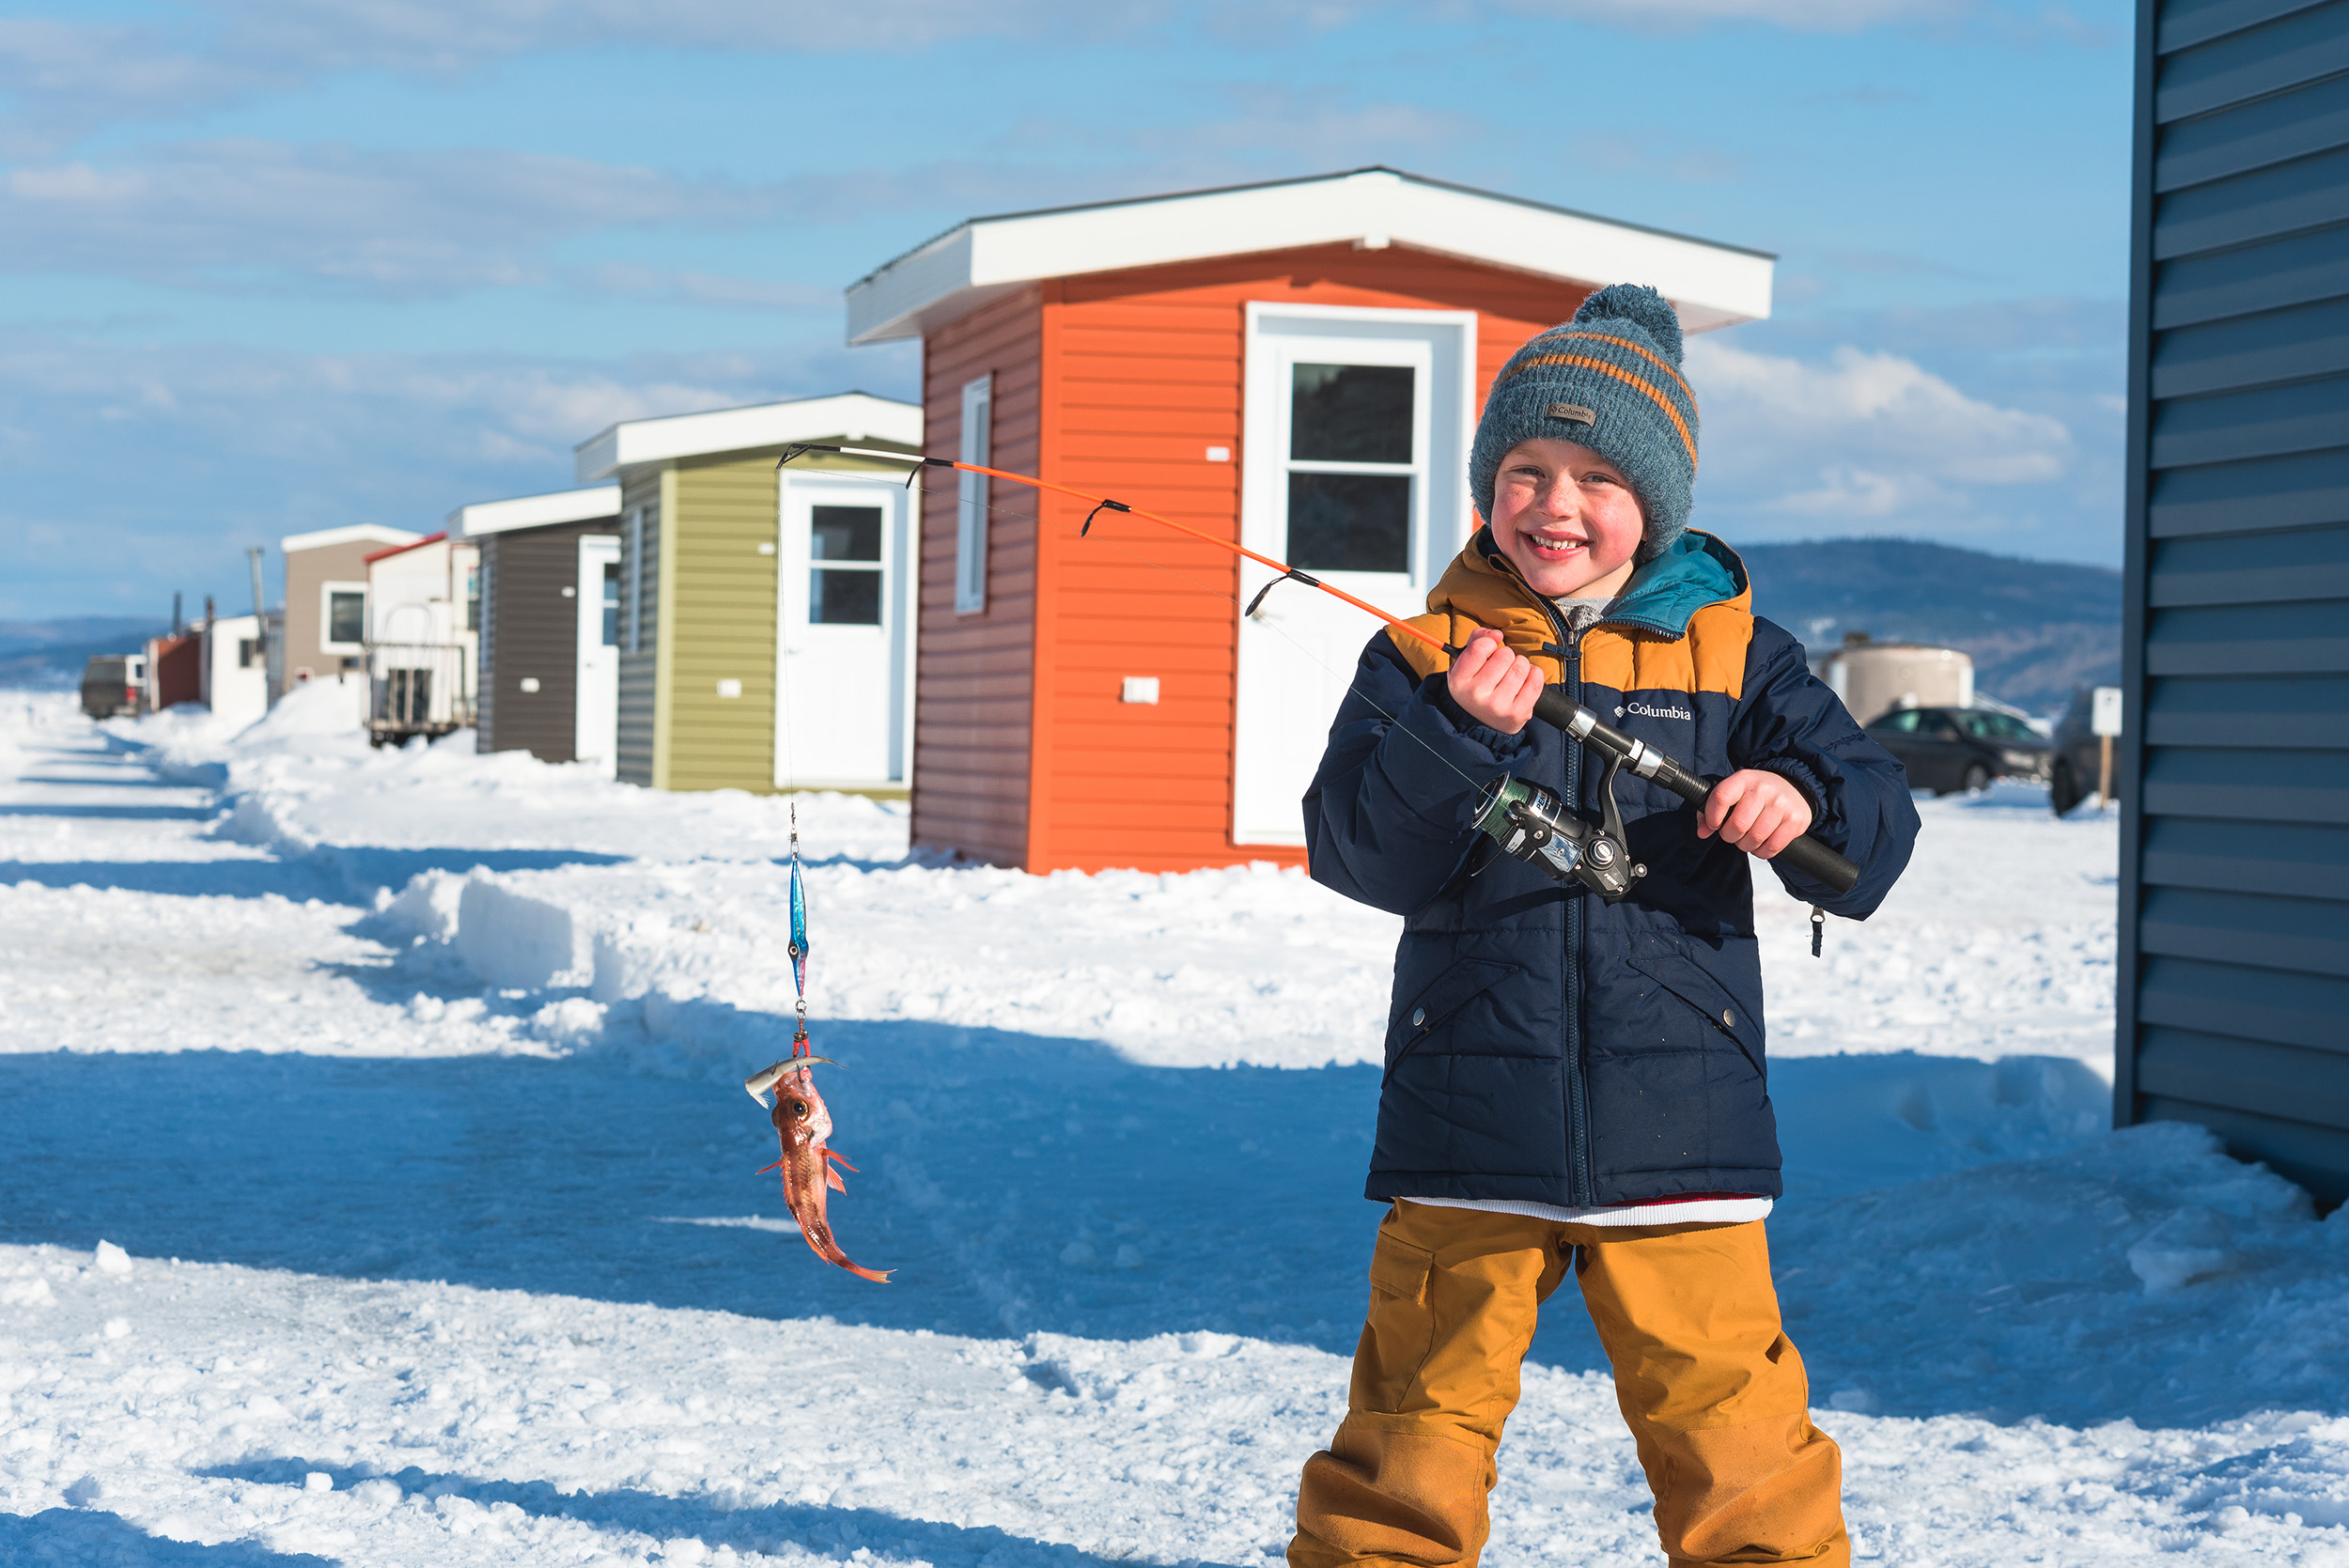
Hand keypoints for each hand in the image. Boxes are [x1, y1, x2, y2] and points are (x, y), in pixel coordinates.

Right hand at [1446, 628, 1542, 734]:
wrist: (1480, 723)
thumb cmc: (1474, 686)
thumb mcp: (1464, 664)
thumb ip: (1476, 640)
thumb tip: (1496, 634)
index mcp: (1459, 681)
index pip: (1479, 648)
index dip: (1489, 642)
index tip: (1491, 647)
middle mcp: (1476, 695)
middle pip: (1504, 655)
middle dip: (1506, 654)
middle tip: (1502, 664)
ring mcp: (1497, 706)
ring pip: (1521, 667)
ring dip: (1521, 664)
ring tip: (1513, 672)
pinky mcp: (1517, 714)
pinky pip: (1535, 682)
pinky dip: (1534, 674)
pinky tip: (1525, 678)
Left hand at [1697, 769, 1814, 858]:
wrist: (1795, 788)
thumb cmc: (1758, 795)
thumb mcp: (1734, 792)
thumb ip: (1711, 809)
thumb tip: (1703, 832)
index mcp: (1744, 779)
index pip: (1721, 797)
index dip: (1712, 816)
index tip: (1714, 824)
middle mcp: (1764, 789)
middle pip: (1737, 825)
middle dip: (1730, 836)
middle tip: (1733, 833)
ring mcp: (1782, 805)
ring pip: (1754, 839)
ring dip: (1746, 845)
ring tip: (1747, 839)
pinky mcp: (1795, 821)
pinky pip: (1772, 848)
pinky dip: (1762, 852)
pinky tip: (1761, 844)